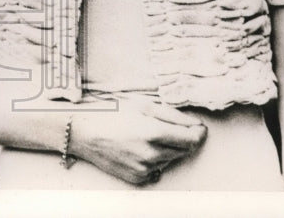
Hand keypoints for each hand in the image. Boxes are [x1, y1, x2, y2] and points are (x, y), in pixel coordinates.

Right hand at [68, 97, 206, 185]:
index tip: (198, 128)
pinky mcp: (138, 178)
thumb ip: (173, 115)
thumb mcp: (143, 105)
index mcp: (154, 133)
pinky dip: (155, 159)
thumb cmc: (111, 114)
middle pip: (184, 150)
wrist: (85, 133)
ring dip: (167, 148)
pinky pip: (157, 169)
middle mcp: (152, 154)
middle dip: (181, 139)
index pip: (192, 140)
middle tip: (165, 127)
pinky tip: (139, 148)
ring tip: (147, 136)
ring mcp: (145, 169)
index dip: (199, 132)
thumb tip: (195, 124)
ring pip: (170, 159)